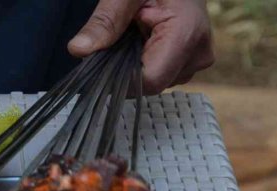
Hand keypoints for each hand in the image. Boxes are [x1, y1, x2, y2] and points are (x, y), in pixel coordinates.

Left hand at [68, 0, 213, 94]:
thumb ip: (105, 21)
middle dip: (128, 68)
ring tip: (137, 33)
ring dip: (138, 64)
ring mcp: (199, 60)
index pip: (150, 80)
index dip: (121, 77)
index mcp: (187, 33)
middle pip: (152, 84)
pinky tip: (145, 40)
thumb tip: (78, 50)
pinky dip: (148, 61)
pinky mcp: (194, 62)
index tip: (103, 58)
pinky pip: (164, 74)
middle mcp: (198, 54)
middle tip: (122, 35)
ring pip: (157, 82)